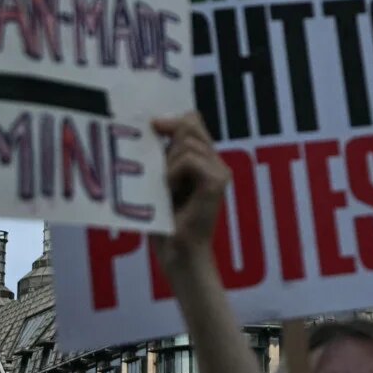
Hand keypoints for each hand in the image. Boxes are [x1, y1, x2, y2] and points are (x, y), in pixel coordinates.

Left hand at [148, 112, 232, 270]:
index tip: (153, 127)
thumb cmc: (165, 222)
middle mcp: (216, 162)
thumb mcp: (161, 181)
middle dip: (168, 138)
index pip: (193, 121)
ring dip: (168, 161)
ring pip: (188, 141)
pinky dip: (173, 172)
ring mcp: (220, 172)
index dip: (173, 119)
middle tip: (158, 165)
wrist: (178, 253)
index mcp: (205, 160)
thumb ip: (164, 156)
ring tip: (165, 186)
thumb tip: (154, 127)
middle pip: (191, 124)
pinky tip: (170, 190)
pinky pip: (189, 159)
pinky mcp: (217, 183)